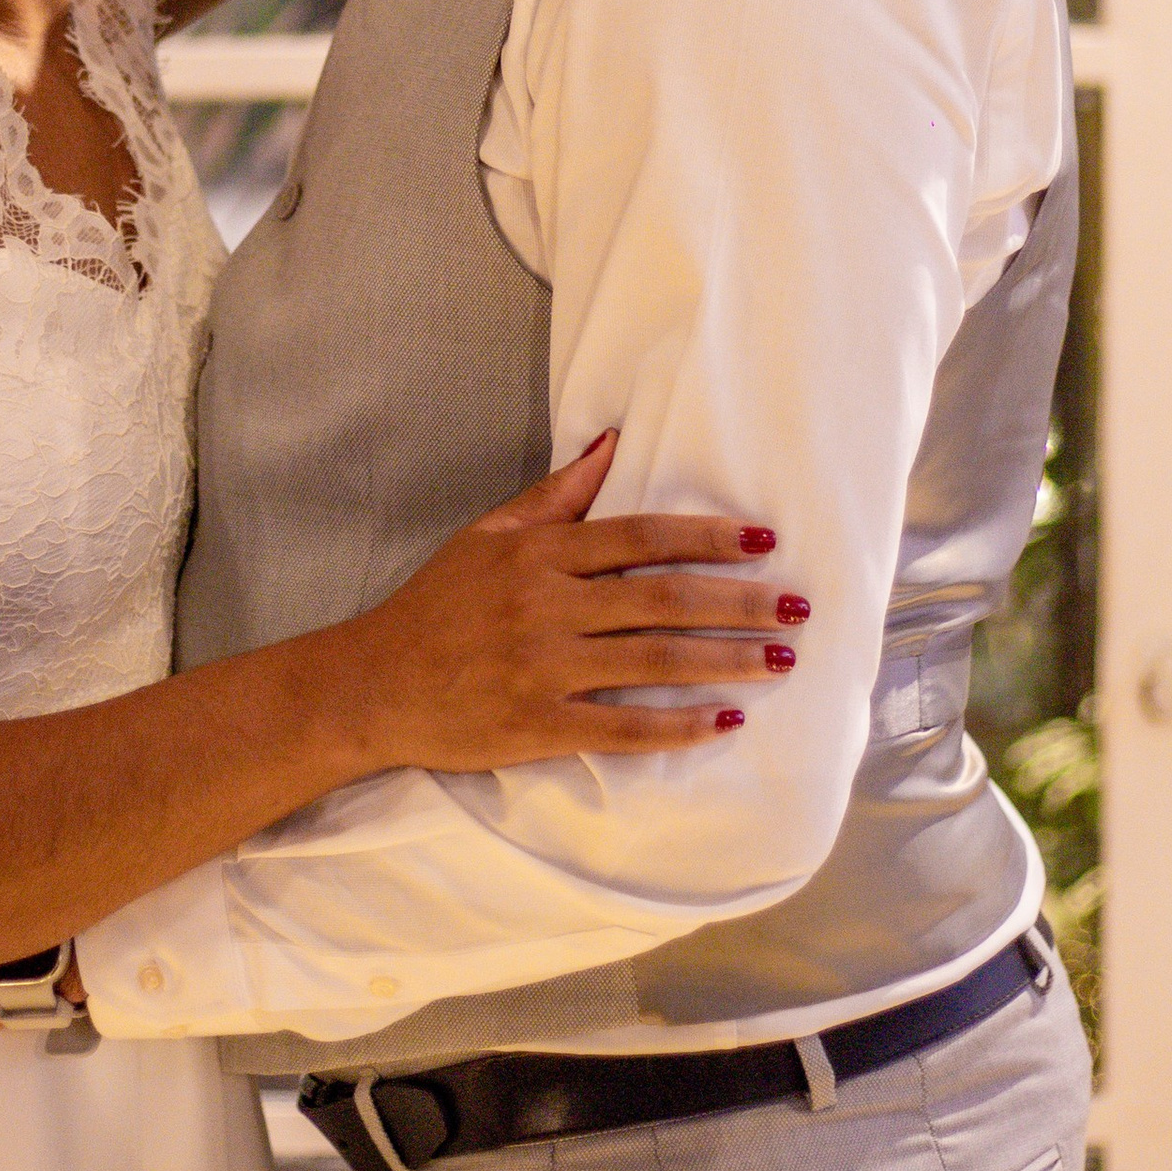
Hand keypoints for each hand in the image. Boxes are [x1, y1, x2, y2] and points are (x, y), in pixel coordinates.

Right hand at [344, 432, 807, 776]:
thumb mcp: (487, 536)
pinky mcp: (539, 725)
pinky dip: (678, 725)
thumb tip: (610, 443)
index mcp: (539, 554)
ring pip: (654, 660)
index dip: (708, 536)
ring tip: (781, 659)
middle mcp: (546, 606)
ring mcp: (544, 668)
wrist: (373, 685)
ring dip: (726, 660)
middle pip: (664, 598)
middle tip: (798, 606)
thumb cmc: (434, 606)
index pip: (641, 537)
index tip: (764, 539)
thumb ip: (554, 495)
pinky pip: (623, 726)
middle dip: (740, 601)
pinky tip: (724, 721)